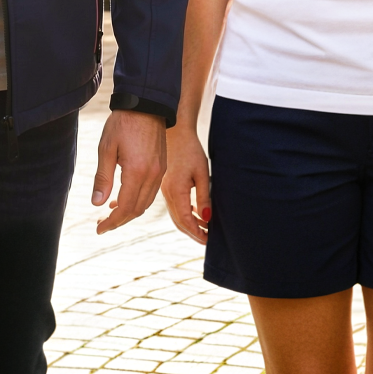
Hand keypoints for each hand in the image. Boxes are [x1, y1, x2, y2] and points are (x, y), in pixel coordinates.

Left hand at [94, 108, 165, 233]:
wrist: (147, 104)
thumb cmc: (123, 123)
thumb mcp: (106, 149)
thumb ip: (103, 178)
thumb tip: (97, 203)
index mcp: (137, 172)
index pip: (124, 207)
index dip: (112, 222)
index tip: (99, 229)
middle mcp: (152, 175)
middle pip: (137, 209)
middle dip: (120, 221)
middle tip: (103, 224)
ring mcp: (160, 171)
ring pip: (146, 203)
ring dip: (130, 213)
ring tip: (112, 215)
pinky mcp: (163, 167)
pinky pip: (152, 192)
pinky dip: (139, 201)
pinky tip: (126, 199)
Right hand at [161, 131, 212, 247]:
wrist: (175, 133)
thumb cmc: (190, 150)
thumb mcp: (202, 173)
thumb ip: (203, 197)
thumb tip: (206, 218)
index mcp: (176, 191)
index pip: (186, 220)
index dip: (197, 232)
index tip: (208, 240)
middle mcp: (168, 193)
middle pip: (179, 222)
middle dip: (193, 233)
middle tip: (207, 240)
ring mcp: (165, 190)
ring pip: (176, 216)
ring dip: (189, 225)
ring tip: (204, 230)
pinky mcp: (166, 187)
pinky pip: (174, 207)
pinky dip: (184, 215)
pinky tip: (195, 215)